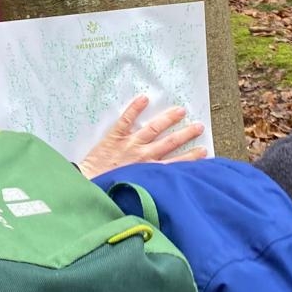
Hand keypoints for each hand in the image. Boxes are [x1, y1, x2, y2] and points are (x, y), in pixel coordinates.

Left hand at [78, 96, 208, 179]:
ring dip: (167, 119)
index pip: (175, 164)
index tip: (204, 151)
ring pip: (152, 129)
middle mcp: (142, 157)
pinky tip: (144, 98)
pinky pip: (125, 120)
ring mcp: (129, 145)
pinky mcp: (114, 137)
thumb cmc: (109, 190)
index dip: (191, 157)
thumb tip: (165, 189)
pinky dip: (134, 108)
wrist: (87, 185)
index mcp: (149, 171)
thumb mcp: (135, 193)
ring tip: (180, 111)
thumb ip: (150, 188)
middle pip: (169, 143)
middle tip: (199, 126)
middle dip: (185, 134)